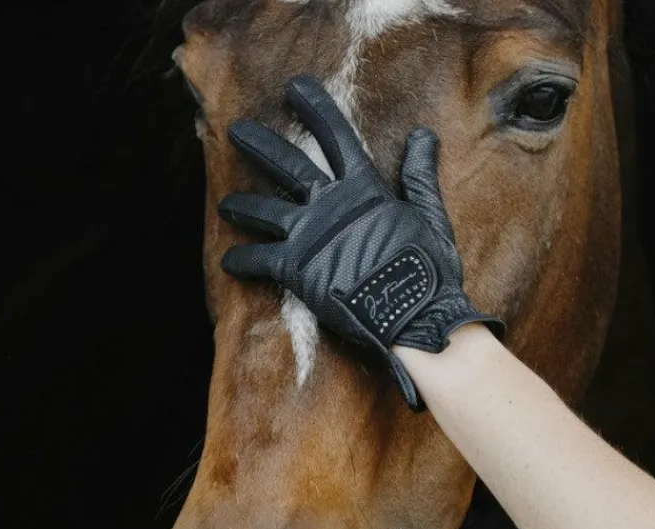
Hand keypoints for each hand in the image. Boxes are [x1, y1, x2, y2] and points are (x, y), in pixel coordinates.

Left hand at [217, 75, 503, 409]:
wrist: (412, 313)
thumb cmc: (426, 269)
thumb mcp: (429, 215)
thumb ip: (419, 175)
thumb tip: (423, 135)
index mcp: (363, 189)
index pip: (336, 138)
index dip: (316, 110)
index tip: (295, 88)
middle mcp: (329, 204)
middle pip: (287, 165)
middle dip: (260, 145)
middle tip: (237, 130)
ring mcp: (309, 235)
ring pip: (264, 210)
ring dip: (242, 205)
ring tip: (225, 204)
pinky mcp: (296, 268)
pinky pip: (259, 259)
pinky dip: (242, 260)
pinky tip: (228, 262)